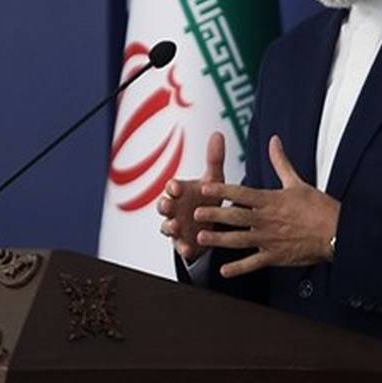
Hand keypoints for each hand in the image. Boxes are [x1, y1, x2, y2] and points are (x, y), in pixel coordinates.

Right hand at [156, 131, 225, 261]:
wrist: (210, 224)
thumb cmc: (207, 198)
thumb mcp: (213, 180)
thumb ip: (214, 159)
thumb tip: (218, 133)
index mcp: (180, 192)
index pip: (172, 187)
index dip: (172, 187)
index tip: (176, 186)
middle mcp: (174, 209)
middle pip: (163, 206)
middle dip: (164, 205)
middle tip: (167, 204)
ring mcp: (177, 227)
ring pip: (167, 227)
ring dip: (169, 226)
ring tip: (175, 226)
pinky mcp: (184, 243)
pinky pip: (180, 247)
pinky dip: (183, 248)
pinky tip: (188, 249)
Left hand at [193, 135, 339, 277]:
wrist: (336, 231)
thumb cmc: (318, 207)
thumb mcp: (297, 182)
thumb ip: (281, 162)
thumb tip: (274, 140)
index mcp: (270, 200)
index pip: (242, 193)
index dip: (222, 190)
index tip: (205, 187)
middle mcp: (266, 219)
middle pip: (235, 216)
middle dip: (215, 214)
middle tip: (196, 213)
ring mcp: (269, 239)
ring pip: (239, 239)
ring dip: (219, 239)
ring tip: (201, 238)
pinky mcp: (275, 256)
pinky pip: (253, 263)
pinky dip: (238, 268)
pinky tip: (223, 271)